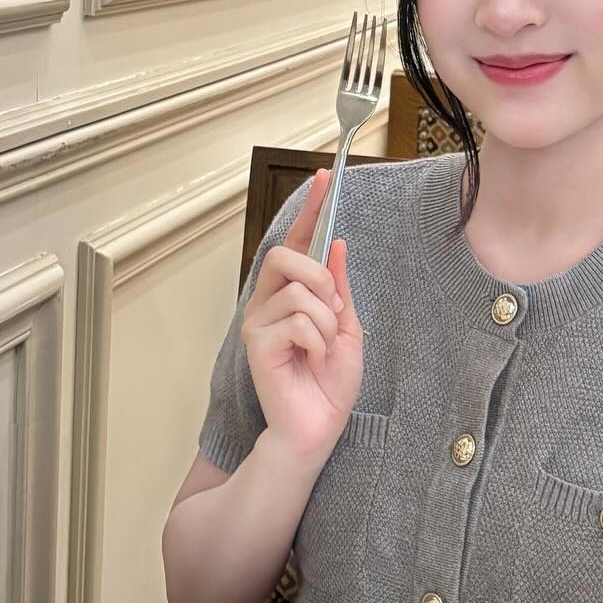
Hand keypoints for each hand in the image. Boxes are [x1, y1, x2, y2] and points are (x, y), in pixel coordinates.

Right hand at [242, 170, 363, 462]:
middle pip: (285, 256)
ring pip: (299, 292)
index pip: (296, 242)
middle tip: (332, 310)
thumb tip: (336, 243)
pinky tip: (310, 361)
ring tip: (322, 348)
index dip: (310, 209)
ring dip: (325, 322)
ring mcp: (258, 322)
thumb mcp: (347, 327)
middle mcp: (267, 302)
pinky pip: (297, 321)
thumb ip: (338, 287)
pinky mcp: (256, 344)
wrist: (320, 425)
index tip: (324, 177)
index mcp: (291, 295)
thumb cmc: (329, 383)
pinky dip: (317, 341)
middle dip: (319, 278)